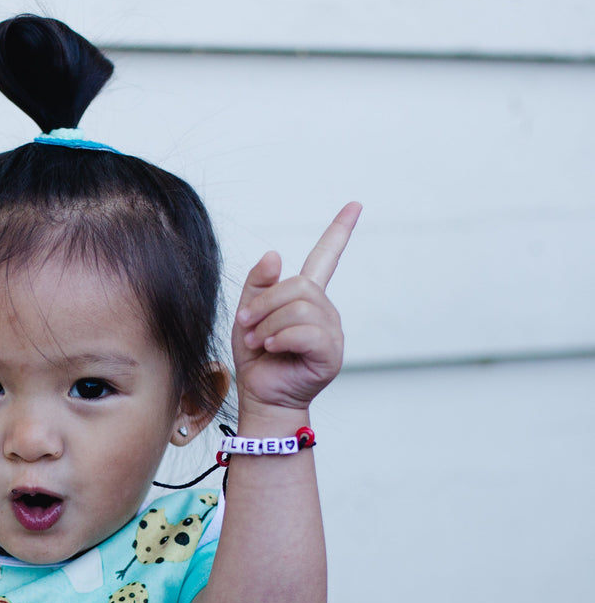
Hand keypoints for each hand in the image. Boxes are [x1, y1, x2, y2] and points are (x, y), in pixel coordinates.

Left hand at [232, 202, 360, 414]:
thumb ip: (258, 285)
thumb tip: (274, 254)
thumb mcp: (248, 316)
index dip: (339, 231)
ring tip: (259, 342)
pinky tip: (272, 348)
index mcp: (307, 298)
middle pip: (298, 286)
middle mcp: (324, 311)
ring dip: (269, 324)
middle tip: (247, 326)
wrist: (261, 397)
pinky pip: (306, 332)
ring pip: (300, 308)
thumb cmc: (257, 360)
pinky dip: (281, 338)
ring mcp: (331, 332)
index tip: (355, 205)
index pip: (326, 257)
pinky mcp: (331, 353)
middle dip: (264, 304)